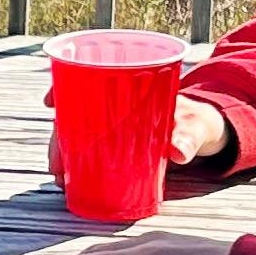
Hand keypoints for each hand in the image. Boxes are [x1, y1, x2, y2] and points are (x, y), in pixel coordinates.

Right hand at [45, 91, 240, 183]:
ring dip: (64, 152)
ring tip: (60, 177)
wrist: (206, 131)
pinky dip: (78, 160)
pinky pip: (90, 146)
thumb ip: (189, 137)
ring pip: (78, 131)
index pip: (87, 77)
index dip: (63, 85)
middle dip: (59, 135)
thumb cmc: (199, 121)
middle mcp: (116, 101)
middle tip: (55, 164)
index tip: (49, 103)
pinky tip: (70, 177)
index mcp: (132, 85)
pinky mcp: (117, 140)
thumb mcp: (197, 126)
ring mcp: (114, 121)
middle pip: (75, 110)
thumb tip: (178, 152)